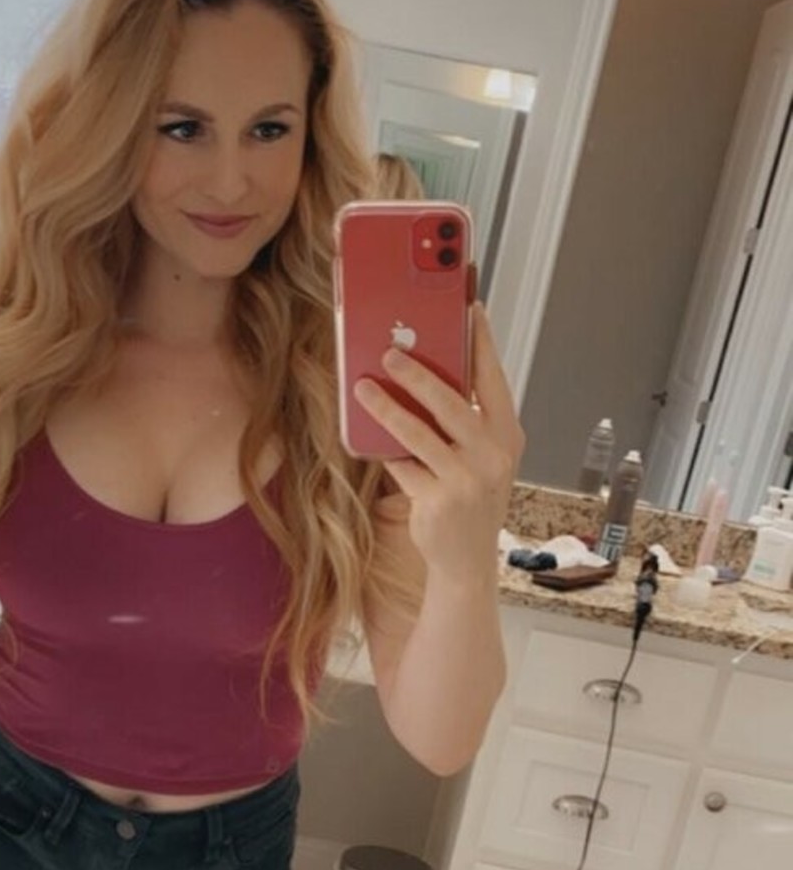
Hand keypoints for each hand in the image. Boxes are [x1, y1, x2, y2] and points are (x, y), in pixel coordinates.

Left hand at [353, 303, 525, 580]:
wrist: (467, 561)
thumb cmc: (470, 500)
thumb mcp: (481, 458)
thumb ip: (464, 423)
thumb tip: (423, 376)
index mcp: (507, 436)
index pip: (493, 378)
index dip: (480, 341)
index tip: (468, 307)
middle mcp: (492, 455)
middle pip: (451, 401)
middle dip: (418, 371)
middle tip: (389, 351)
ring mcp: (466, 479)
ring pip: (419, 431)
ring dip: (387, 406)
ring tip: (363, 387)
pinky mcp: (438, 500)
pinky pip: (403, 465)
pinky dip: (386, 449)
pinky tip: (367, 435)